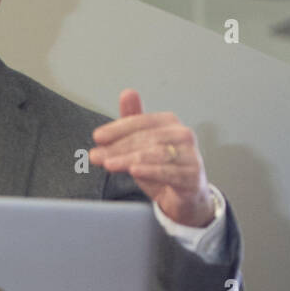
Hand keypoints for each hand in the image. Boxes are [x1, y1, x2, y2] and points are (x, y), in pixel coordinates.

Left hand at [89, 89, 215, 227]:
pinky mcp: (193, 176)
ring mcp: (190, 155)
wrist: (186, 197)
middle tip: (96, 155)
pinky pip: (169, 172)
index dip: (117, 129)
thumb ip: (133, 121)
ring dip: (128, 159)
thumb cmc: (163, 168)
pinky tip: (134, 171)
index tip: (98, 137)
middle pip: (146, 138)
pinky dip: (150, 171)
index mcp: (170, 123)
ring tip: (109, 164)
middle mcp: (183, 135)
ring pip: (156, 154)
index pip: (141, 122)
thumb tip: (127, 93)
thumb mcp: (144, 144)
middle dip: (118, 147)